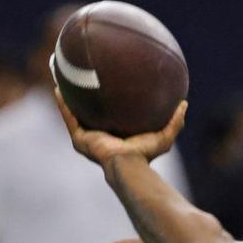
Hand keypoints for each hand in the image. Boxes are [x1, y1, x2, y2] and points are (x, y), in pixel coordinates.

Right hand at [54, 88, 185, 167]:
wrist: (129, 164)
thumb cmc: (146, 154)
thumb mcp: (164, 135)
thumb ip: (175, 121)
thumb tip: (184, 103)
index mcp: (117, 135)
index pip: (110, 116)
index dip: (108, 102)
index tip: (107, 84)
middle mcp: (99, 136)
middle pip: (89, 113)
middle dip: (84, 98)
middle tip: (82, 77)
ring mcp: (87, 139)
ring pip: (74, 114)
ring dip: (68, 98)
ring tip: (62, 78)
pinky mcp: (79, 139)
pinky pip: (68, 118)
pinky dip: (63, 104)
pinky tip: (58, 89)